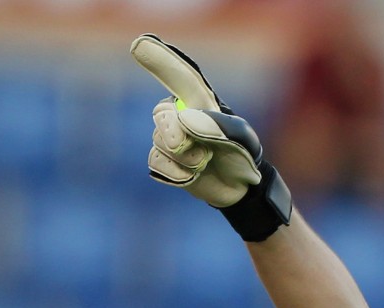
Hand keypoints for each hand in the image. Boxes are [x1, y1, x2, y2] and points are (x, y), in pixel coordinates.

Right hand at [130, 33, 291, 240]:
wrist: (239, 187)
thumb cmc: (242, 154)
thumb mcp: (241, 138)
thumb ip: (216, 126)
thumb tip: (184, 119)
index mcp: (200, 100)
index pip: (180, 77)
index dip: (161, 60)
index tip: (140, 44)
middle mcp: (179, 113)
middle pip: (161, 115)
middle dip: (176, 134)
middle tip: (201, 152)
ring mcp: (168, 136)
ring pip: (160, 142)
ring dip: (185, 158)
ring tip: (206, 161)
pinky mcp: (162, 158)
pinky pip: (157, 162)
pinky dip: (177, 173)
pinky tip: (193, 175)